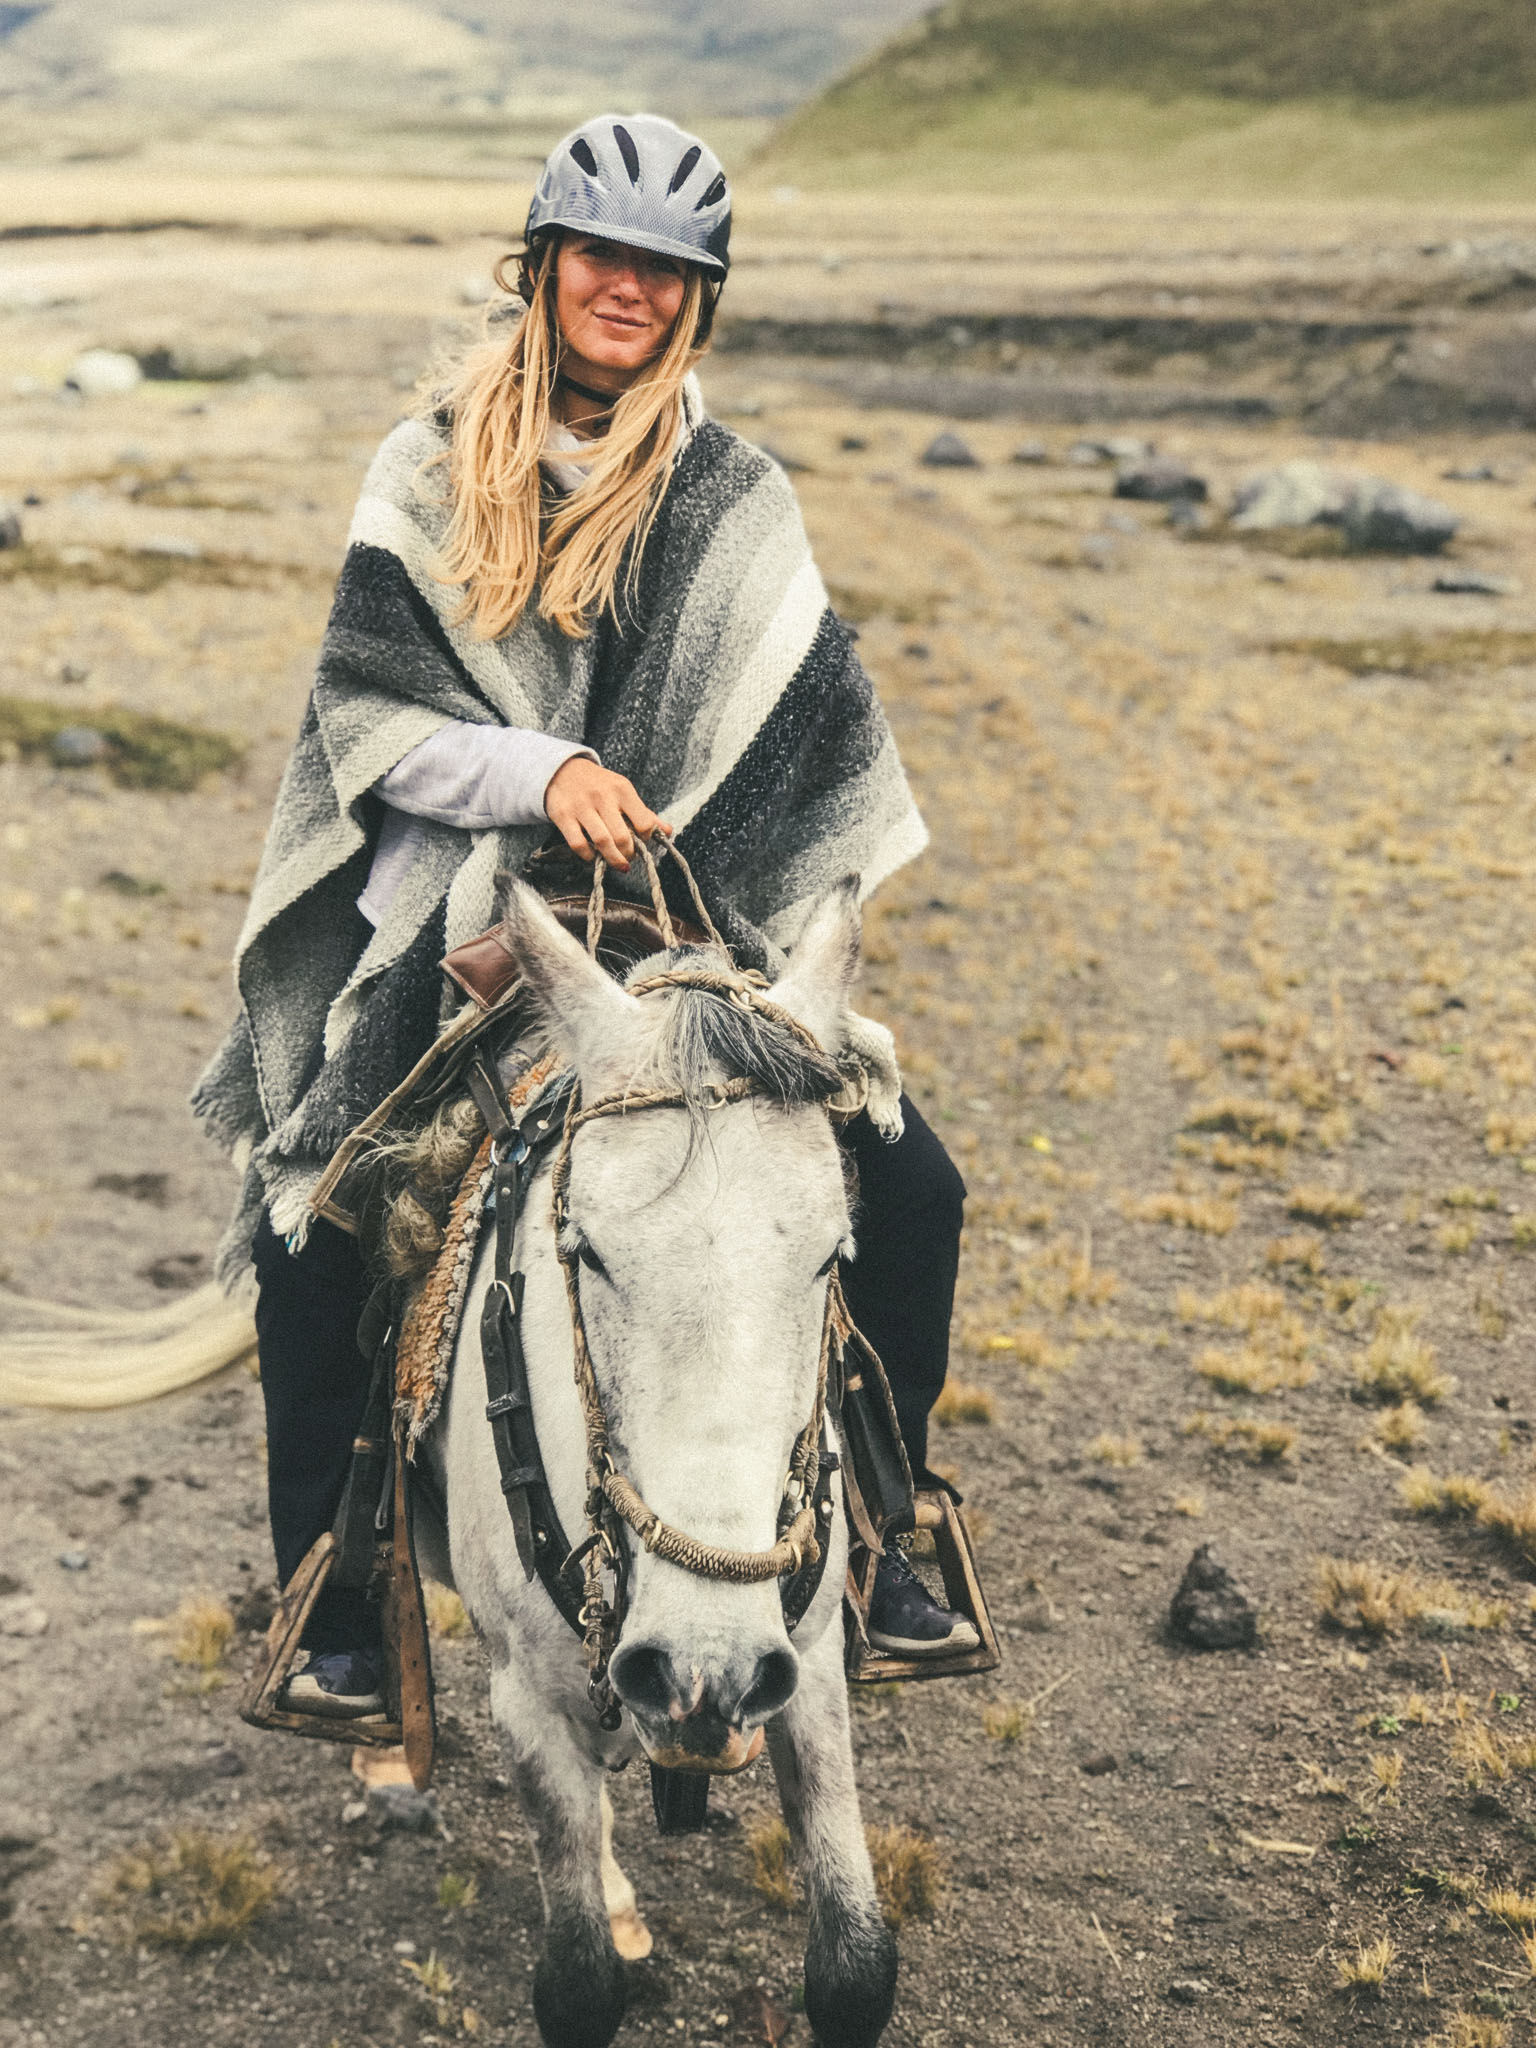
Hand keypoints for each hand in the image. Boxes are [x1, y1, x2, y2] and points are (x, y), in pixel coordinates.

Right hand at [545, 756, 670, 869]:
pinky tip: (594, 856)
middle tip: (628, 858)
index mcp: (622, 789)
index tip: (642, 841)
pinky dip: (588, 856)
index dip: (646, 838)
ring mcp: (581, 806)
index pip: (644, 822)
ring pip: (602, 841)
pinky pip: (578, 844)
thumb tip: (668, 831)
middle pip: (622, 836)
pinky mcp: (563, 816)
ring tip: (618, 863)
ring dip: (613, 859)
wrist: (562, 770)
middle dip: (628, 854)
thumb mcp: (623, 792)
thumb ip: (644, 813)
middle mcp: (603, 797)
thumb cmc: (599, 785)